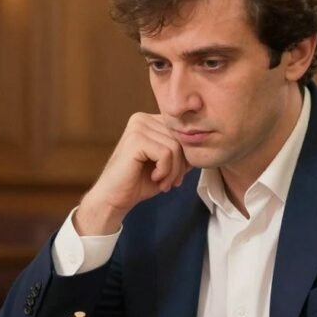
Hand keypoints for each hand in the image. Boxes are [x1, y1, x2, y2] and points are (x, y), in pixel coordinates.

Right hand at [75, 113, 190, 235]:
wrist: (114, 198)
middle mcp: (142, 118)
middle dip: (180, 165)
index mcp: (149, 120)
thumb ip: (181, 151)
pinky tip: (154, 178)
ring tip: (163, 182)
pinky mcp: (136, 139)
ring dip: (173, 171)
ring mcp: (137, 127)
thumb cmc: (139, 182)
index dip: (184, 156)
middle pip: (180, 139)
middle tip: (170, 182)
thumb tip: (203, 142)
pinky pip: (166, 153)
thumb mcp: (166, 164)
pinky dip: (165, 171)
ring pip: (176, 147)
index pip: (181, 132)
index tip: (176, 175)